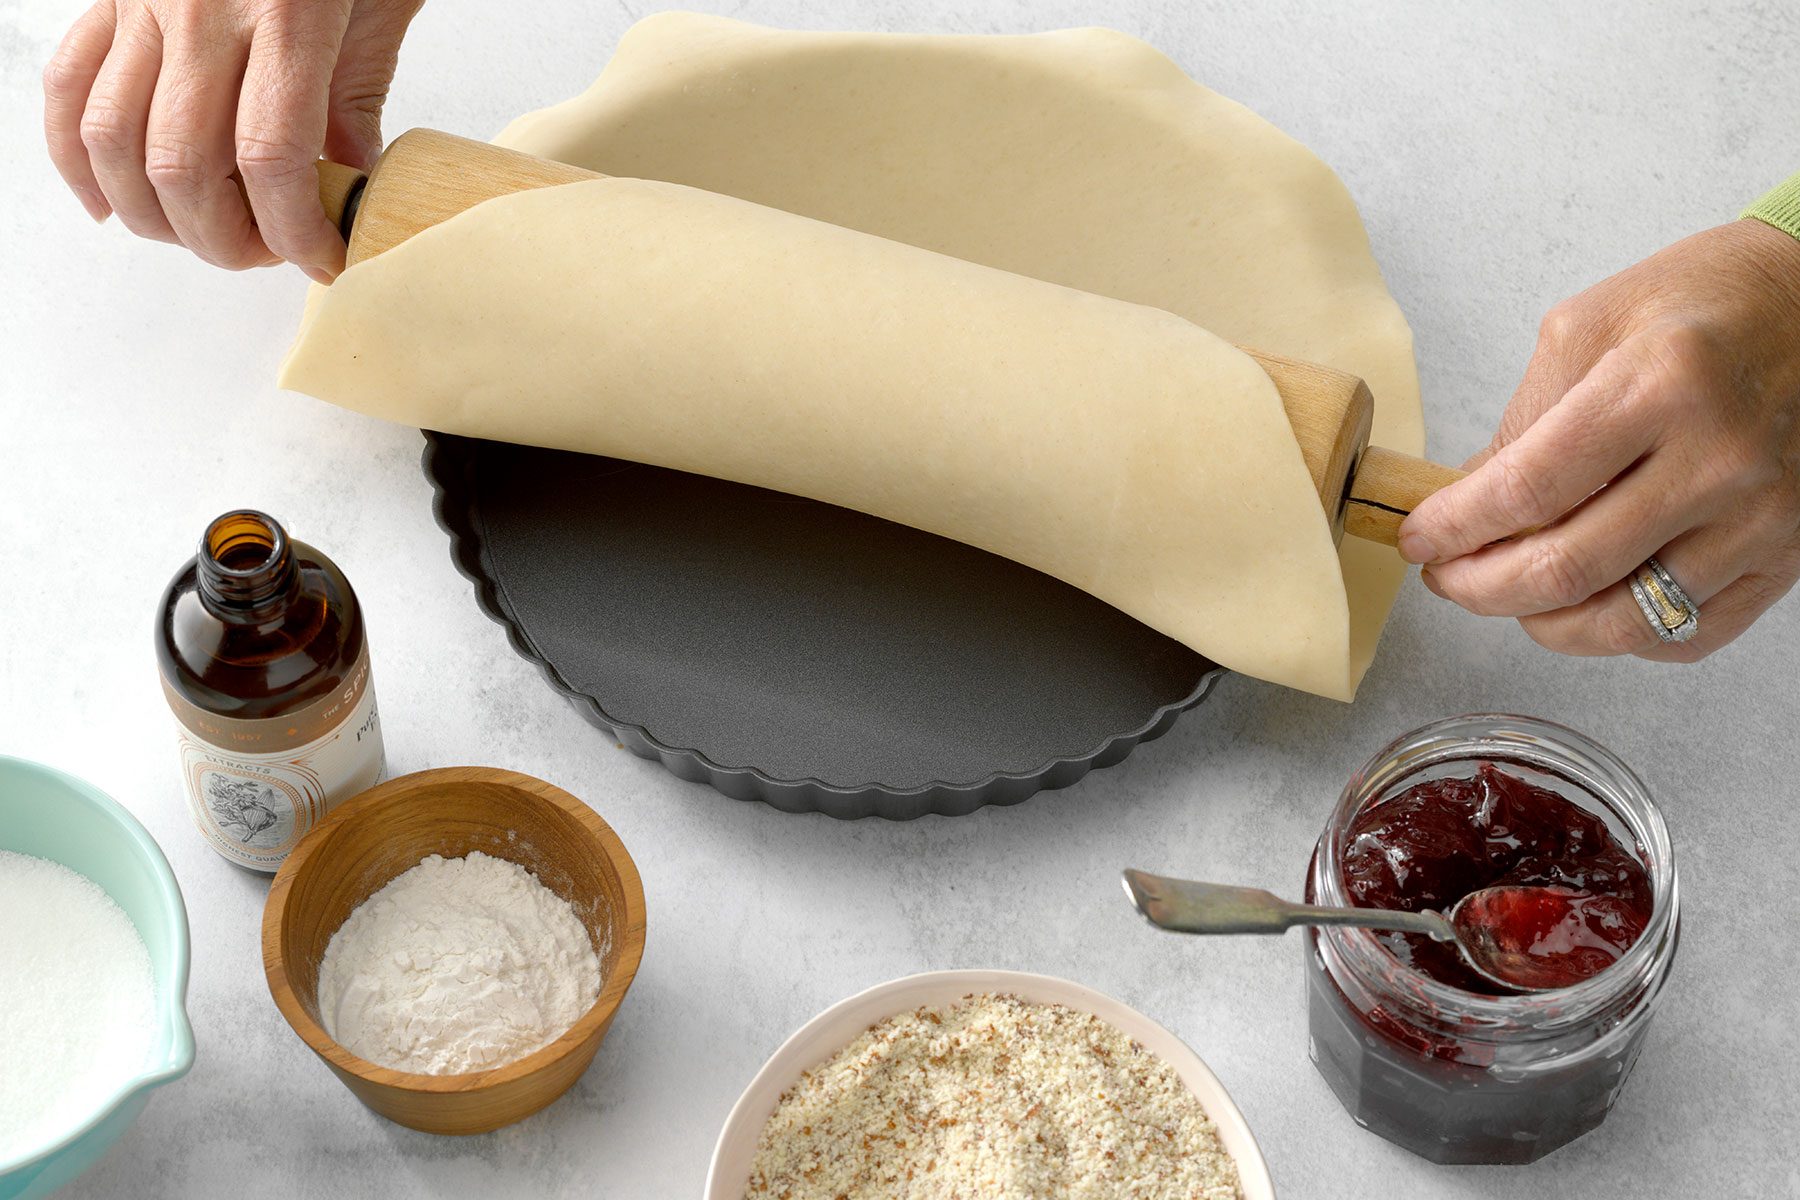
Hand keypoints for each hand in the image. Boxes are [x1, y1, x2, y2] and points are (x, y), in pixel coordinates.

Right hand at [43, 0, 423, 281]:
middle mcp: (201, 12)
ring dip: (156, 216)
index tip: (321, 256)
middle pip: (183, 167)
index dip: (292, 230)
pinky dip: (78, 160)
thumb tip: (346, 181)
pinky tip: (113, 205)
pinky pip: (71, 90)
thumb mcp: (383, 3)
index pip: (270, 159)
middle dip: (224, 239)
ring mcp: (144, 5)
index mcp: (286, 14)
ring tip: (207, 236)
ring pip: (115, 143)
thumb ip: (359, 92)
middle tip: (266, 254)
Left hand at [1399, 218, 1799, 660]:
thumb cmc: (1705, 303)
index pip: (1526, 492)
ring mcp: (1762, 519)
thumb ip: (1522, 422)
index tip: (1419, 539)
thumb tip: (1464, 501)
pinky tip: (1589, 602)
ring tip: (1507, 592)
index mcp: (1659, 387)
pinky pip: (1686, 635)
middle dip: (1479, 588)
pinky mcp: (1789, 558)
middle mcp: (1719, 461)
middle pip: (1566, 570)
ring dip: (1541, 621)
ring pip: (1623, 621)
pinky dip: (1620, 636)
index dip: (1454, 529)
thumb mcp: (1589, 326)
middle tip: (1446, 577)